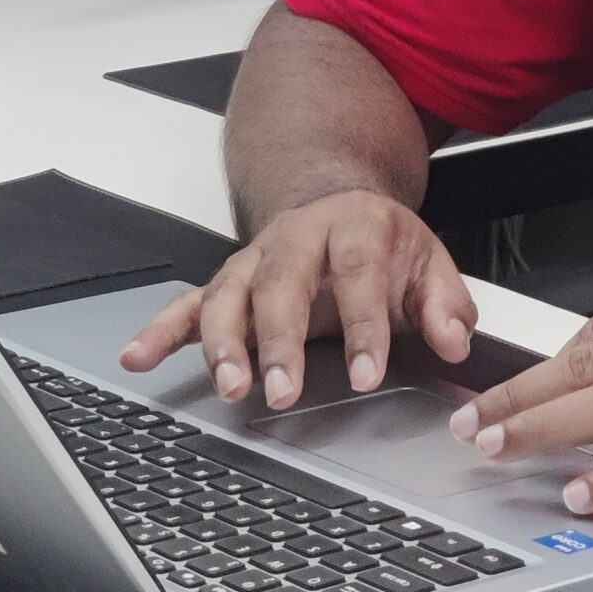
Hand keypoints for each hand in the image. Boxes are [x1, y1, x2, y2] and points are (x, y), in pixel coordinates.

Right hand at [119, 189, 475, 409]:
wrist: (335, 201)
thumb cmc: (380, 243)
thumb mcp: (428, 261)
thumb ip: (444, 302)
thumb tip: (454, 339)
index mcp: (354, 227)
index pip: (358, 273)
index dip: (362, 325)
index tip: (366, 374)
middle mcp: (297, 240)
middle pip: (282, 284)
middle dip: (280, 340)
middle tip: (283, 390)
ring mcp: (255, 261)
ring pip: (229, 295)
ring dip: (223, 343)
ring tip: (228, 385)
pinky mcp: (226, 282)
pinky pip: (187, 305)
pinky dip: (161, 331)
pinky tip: (138, 357)